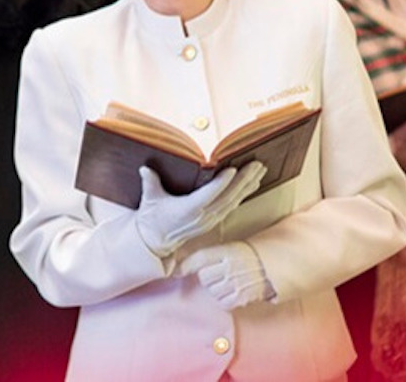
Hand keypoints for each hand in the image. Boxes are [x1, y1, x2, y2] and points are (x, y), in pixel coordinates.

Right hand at [134, 162, 265, 256]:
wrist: (155, 242)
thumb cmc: (152, 219)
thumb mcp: (150, 200)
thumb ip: (150, 183)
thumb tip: (145, 168)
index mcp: (187, 211)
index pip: (208, 196)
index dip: (221, 184)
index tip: (232, 170)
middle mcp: (202, 217)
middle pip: (228, 198)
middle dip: (244, 180)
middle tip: (257, 164)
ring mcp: (210, 220)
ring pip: (233, 202)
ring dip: (248, 186)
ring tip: (260, 170)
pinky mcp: (213, 221)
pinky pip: (232, 206)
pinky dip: (243, 194)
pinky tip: (252, 184)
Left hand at [178, 240, 274, 309]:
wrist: (272, 268)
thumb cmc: (249, 257)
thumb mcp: (232, 248)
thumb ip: (211, 255)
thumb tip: (183, 262)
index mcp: (228, 251)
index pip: (200, 258)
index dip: (185, 265)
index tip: (175, 271)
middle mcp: (230, 267)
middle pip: (204, 277)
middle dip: (207, 276)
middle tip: (218, 273)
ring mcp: (235, 283)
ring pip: (212, 291)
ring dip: (216, 288)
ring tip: (228, 282)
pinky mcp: (240, 297)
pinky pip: (222, 302)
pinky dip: (224, 299)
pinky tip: (232, 292)